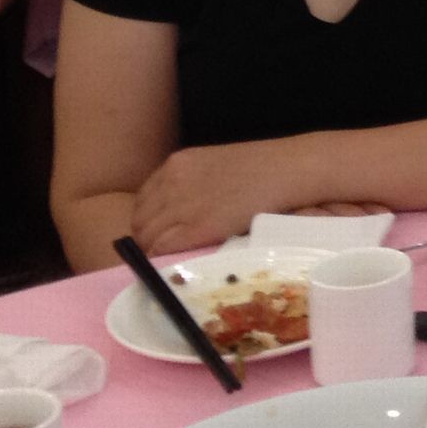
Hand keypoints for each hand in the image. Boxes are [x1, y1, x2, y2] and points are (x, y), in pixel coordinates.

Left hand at [131, 141, 293, 255]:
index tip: (159, 233)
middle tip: (165, 252)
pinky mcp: (197, 227)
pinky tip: (176, 264)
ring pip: (146, 237)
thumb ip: (192, 184)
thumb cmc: (262, 168)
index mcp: (177, 163)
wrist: (287, 169)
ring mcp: (183, 204)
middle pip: (140, 220)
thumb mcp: (216, 165)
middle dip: (147, 238)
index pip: (143, 200)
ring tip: (173, 260)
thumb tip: (179, 211)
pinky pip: (161, 249)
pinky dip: (163, 259)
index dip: (149, 220)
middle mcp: (172, 181)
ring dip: (154, 251)